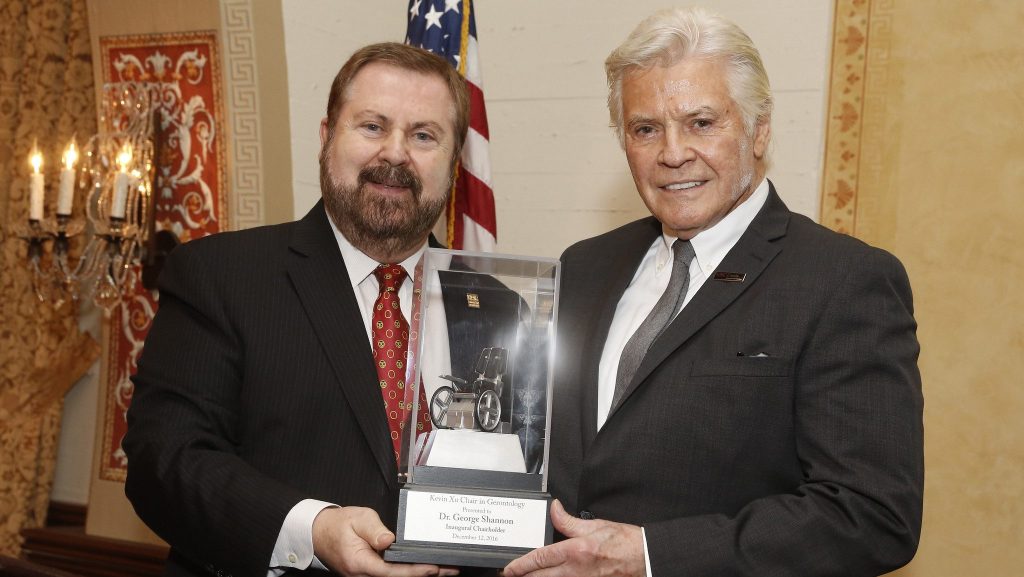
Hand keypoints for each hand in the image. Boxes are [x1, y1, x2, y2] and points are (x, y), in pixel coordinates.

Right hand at [312, 506, 458, 576]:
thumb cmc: (337, 525)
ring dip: (419, 575)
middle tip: (450, 569)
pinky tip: (425, 568)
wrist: (318, 533)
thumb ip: (374, 529)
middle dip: (425, 575)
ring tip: (445, 570)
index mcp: (360, 562)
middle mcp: (363, 574)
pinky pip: (392, 575)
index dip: (414, 571)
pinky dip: (410, 572)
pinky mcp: (370, 573)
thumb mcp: (357, 519)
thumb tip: (388, 539)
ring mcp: (366, 576)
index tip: (433, 568)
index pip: (392, 571)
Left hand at [503, 500, 644, 576]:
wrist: (644, 558)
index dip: (521, 565)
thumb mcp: (594, 526)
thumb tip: (554, 509)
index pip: (540, 558)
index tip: (509, 569)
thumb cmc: (624, 542)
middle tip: (511, 576)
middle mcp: (576, 571)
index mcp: (575, 551)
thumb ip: (569, 521)